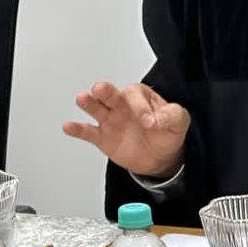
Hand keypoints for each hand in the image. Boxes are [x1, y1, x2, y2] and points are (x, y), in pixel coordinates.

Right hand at [62, 81, 189, 177]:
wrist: (159, 157)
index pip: (135, 95)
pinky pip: (88, 131)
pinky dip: (77, 129)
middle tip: (101, 89)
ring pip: (96, 108)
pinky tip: (69, 126)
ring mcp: (110, 120)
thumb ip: (173, 115)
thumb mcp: (178, 121)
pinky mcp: (103, 137)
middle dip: (105, 91)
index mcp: (139, 97)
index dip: (141, 108)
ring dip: (89, 103)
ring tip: (82, 99)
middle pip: (110, 94)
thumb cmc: (166, 133)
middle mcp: (121, 105)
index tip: (150, 122)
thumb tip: (157, 119)